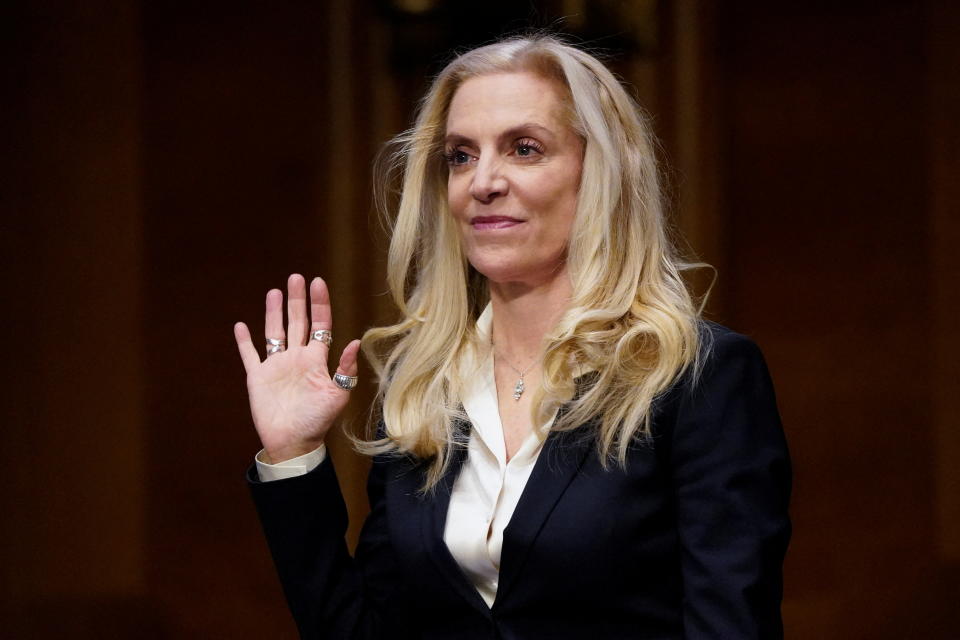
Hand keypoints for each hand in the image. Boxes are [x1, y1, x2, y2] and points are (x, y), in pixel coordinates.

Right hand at [234, 274, 359, 462]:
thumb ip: (345, 369)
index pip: (320, 324)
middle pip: (297, 322)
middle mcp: (297, 358)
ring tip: (274, 292)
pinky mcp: (258, 377)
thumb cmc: (318, 421)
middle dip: (297, 300)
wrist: (293, 442)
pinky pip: (249, 355)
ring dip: (273, 312)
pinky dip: (244, 341)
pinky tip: (240, 326)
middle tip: (296, 277)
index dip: (319, 304)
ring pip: (274, 332)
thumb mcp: (337, 395)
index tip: (318, 282)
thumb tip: (356, 341)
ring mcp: (276, 366)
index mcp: (316, 359)